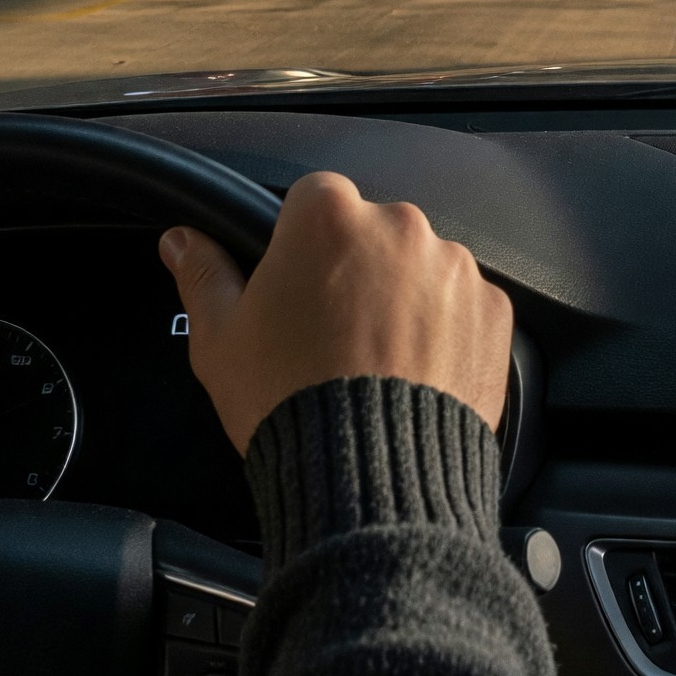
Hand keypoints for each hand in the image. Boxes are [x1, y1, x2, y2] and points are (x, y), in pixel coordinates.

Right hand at [161, 170, 510, 449]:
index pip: (313, 199)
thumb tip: (182, 242)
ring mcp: (454, 267)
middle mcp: (400, 227)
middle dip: (357, 268)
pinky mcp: (492, 310)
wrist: (368, 476)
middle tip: (334, 331)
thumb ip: (204, 275)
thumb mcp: (221, 339)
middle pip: (373, 230)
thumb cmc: (288, 402)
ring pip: (422, 267)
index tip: (297, 283)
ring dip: (405, 297)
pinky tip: (416, 372)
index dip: (300, 243)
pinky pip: (465, 306)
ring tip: (377, 359)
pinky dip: (446, 330)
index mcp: (327, 217)